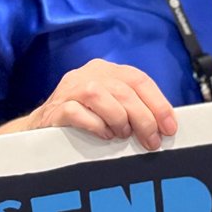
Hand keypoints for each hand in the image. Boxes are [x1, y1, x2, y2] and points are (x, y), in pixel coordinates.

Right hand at [26, 59, 176, 149]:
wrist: (41, 128)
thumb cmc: (83, 118)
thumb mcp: (111, 106)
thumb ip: (133, 107)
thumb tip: (163, 125)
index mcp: (107, 70)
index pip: (139, 80)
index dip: (158, 104)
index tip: (169, 127)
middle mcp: (89, 74)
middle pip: (124, 91)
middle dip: (144, 119)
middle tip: (151, 141)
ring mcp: (70, 89)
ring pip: (101, 96)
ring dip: (119, 119)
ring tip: (122, 135)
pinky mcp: (55, 108)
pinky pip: (78, 113)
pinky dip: (96, 126)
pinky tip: (103, 135)